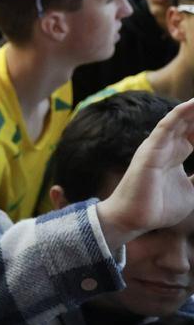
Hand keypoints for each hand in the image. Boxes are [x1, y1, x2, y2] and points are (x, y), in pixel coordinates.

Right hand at [97, 97, 193, 249]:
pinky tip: (192, 104)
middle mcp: (166, 147)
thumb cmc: (159, 208)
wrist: (135, 220)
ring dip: (193, 109)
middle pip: (189, 124)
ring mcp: (158, 147)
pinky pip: (166, 127)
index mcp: (175, 155)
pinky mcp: (150, 149)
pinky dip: (179, 114)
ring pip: (179, 120)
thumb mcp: (192, 192)